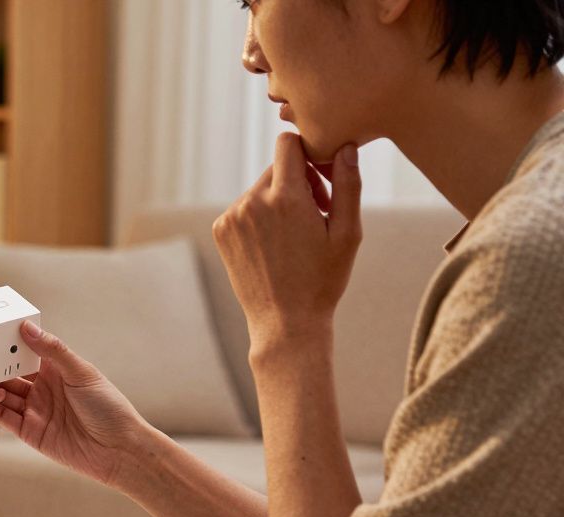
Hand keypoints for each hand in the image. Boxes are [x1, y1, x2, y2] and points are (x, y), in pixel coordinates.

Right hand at [0, 321, 146, 485]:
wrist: (120, 450)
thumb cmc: (108, 407)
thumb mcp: (82, 372)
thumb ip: (52, 351)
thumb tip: (26, 327)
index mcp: (53, 369)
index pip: (19, 351)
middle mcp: (40, 388)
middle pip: (1, 373)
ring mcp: (33, 410)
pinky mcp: (29, 432)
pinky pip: (3, 417)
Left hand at [211, 133, 362, 350]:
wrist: (285, 322)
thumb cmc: (323, 280)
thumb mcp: (347, 233)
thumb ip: (347, 184)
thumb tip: (345, 146)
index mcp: (286, 198)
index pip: (288, 143)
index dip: (309, 153)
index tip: (323, 177)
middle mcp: (252, 202)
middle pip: (277, 167)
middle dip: (298, 181)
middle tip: (318, 213)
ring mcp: (232, 217)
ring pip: (260, 188)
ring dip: (279, 201)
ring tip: (296, 235)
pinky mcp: (221, 230)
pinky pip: (244, 207)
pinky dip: (259, 216)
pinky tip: (274, 245)